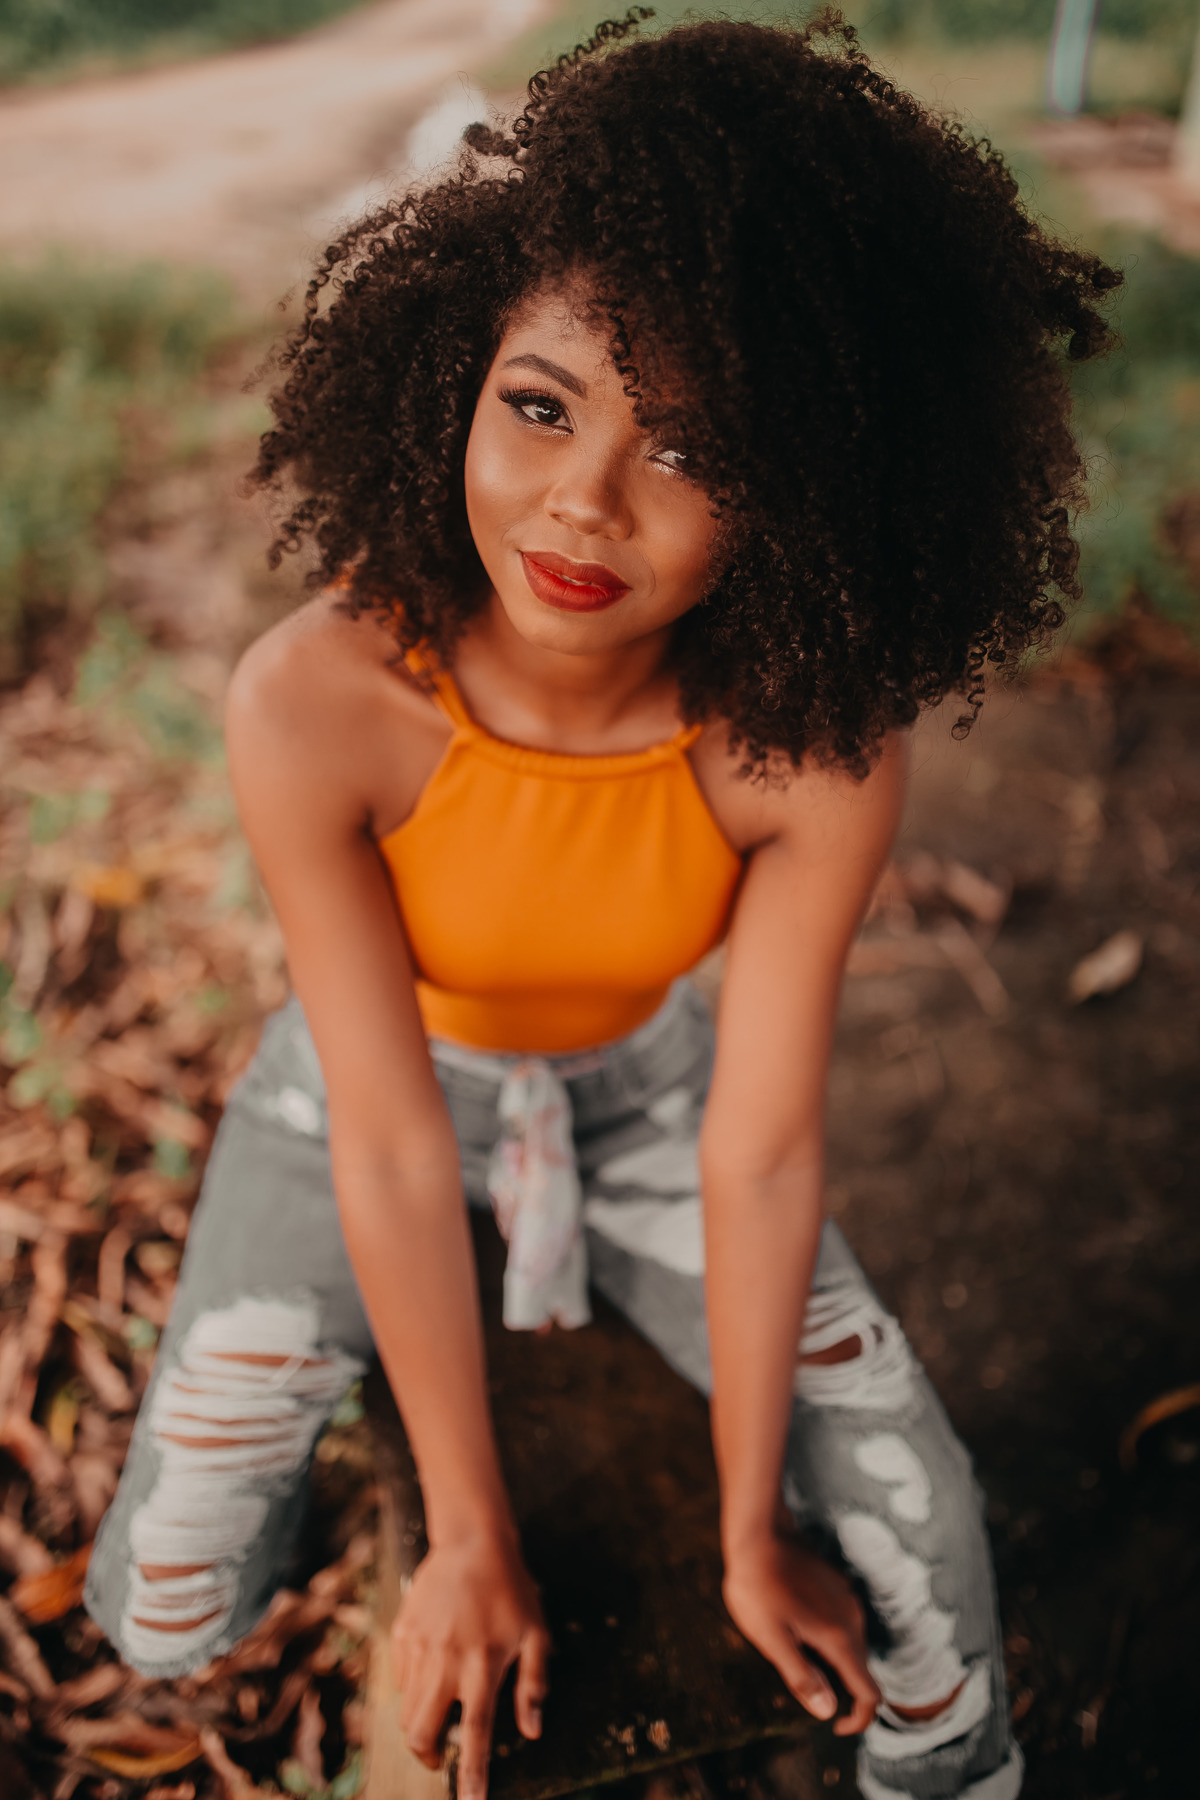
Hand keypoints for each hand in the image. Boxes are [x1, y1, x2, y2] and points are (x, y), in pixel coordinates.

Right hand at [392, 1527, 549, 1799]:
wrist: (473, 1542)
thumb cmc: (512, 1590)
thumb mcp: (536, 1635)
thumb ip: (534, 1684)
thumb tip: (531, 1730)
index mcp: (483, 1664)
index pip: (475, 1732)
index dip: (473, 1773)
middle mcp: (447, 1660)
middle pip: (421, 1731)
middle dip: (428, 1756)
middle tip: (441, 1756)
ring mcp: (420, 1646)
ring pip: (406, 1711)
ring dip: (418, 1727)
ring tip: (438, 1718)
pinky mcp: (402, 1632)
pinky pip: (400, 1679)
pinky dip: (411, 1691)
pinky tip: (430, 1677)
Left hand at [722, 1530, 879, 1734]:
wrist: (759, 1532)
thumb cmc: (757, 1587)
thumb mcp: (771, 1640)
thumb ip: (802, 1677)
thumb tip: (828, 1712)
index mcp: (839, 1639)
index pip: (870, 1693)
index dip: (859, 1719)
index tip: (836, 1726)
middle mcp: (852, 1620)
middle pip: (861, 1670)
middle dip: (837, 1685)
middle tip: (793, 1673)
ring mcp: (847, 1599)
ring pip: (851, 1645)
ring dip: (829, 1659)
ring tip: (787, 1642)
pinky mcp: (838, 1585)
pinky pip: (842, 1623)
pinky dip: (826, 1636)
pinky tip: (792, 1620)